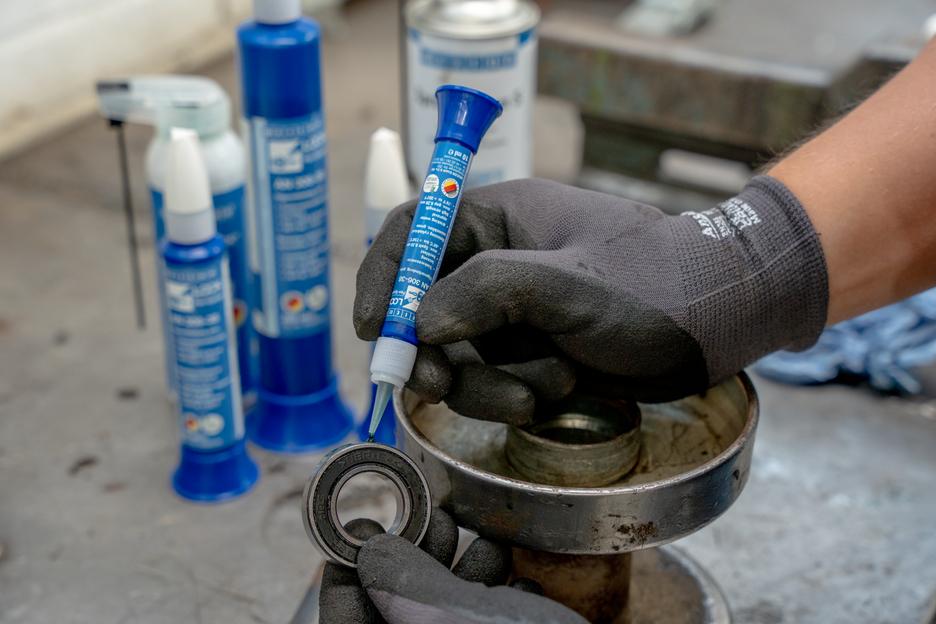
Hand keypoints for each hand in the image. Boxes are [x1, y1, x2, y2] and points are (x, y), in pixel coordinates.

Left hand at [319, 509, 586, 623]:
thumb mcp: (451, 617)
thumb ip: (406, 583)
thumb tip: (373, 549)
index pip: (346, 622)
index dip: (351, 572)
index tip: (368, 529)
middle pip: (400, 611)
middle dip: (418, 561)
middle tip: (437, 522)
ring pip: (449, 616)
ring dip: (468, 576)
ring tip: (490, 547)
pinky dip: (502, 604)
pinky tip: (521, 587)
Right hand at [354, 177, 827, 423]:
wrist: (721, 323)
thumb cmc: (656, 285)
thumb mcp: (570, 285)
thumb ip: (487, 294)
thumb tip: (417, 323)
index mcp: (499, 219)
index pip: (413, 233)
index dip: (384, 277)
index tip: (375, 330)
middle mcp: (495, 263)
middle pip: (424, 309)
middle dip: (436, 354)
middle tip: (441, 385)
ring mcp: (511, 312)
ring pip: (456, 357)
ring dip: (487, 385)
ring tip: (547, 388)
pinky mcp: (528, 352)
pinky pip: (489, 382)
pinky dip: (514, 396)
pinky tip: (561, 390)